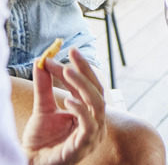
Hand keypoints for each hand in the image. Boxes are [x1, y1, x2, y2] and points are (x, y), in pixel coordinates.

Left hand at [21, 49, 106, 164]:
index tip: (67, 51)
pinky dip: (80, 110)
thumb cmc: (41, 141)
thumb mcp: (43, 108)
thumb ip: (44, 87)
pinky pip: (89, 123)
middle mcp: (96, 121)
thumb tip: (42, 61)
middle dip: (85, 70)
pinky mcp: (85, 144)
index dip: (79, 68)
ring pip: (97, 104)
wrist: (33, 163)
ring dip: (82, 85)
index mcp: (89, 112)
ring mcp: (93, 133)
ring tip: (67, 71)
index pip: (89, 85)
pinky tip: (68, 100)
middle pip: (97, 90)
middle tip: (71, 54)